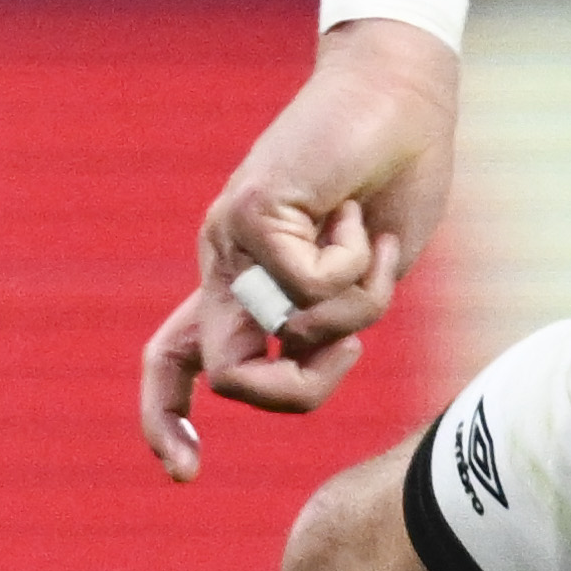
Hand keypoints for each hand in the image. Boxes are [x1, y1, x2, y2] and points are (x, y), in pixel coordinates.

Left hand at [143, 24, 461, 481]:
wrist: (403, 96)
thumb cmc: (392, 181)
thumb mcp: (364, 279)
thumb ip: (331, 326)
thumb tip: (302, 354)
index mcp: (242, 281)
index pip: (177, 359)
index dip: (166, 418)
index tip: (183, 474)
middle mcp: (224, 262)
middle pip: (227, 375)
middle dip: (294, 390)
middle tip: (353, 355)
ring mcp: (231, 235)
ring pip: (285, 333)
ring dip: (352, 304)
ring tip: (363, 238)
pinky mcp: (253, 210)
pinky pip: (309, 287)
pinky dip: (353, 263)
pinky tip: (354, 212)